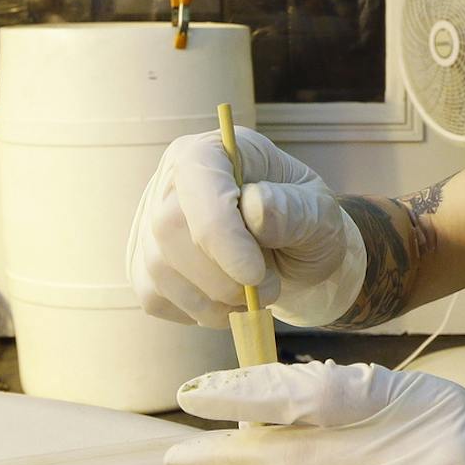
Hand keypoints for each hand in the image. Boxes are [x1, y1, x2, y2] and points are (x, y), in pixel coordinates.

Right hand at [125, 126, 363, 326]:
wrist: (295, 256)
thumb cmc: (304, 223)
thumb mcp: (319, 211)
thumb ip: (292, 209)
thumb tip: (254, 209)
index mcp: (213, 152)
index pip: (198, 179)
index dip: (220, 232)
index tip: (254, 273)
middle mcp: (171, 181)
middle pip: (170, 228)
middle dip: (223, 276)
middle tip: (269, 288)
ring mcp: (151, 224)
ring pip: (160, 270)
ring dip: (215, 300)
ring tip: (255, 295)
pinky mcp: (145, 266)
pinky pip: (157, 298)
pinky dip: (199, 312)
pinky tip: (228, 301)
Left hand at [164, 360, 464, 464]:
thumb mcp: (426, 423)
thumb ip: (356, 414)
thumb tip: (257, 410)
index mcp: (425, 402)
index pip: (321, 391)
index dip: (250, 393)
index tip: (197, 398)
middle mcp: (423, 453)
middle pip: (301, 453)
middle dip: (228, 454)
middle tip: (178, 456)